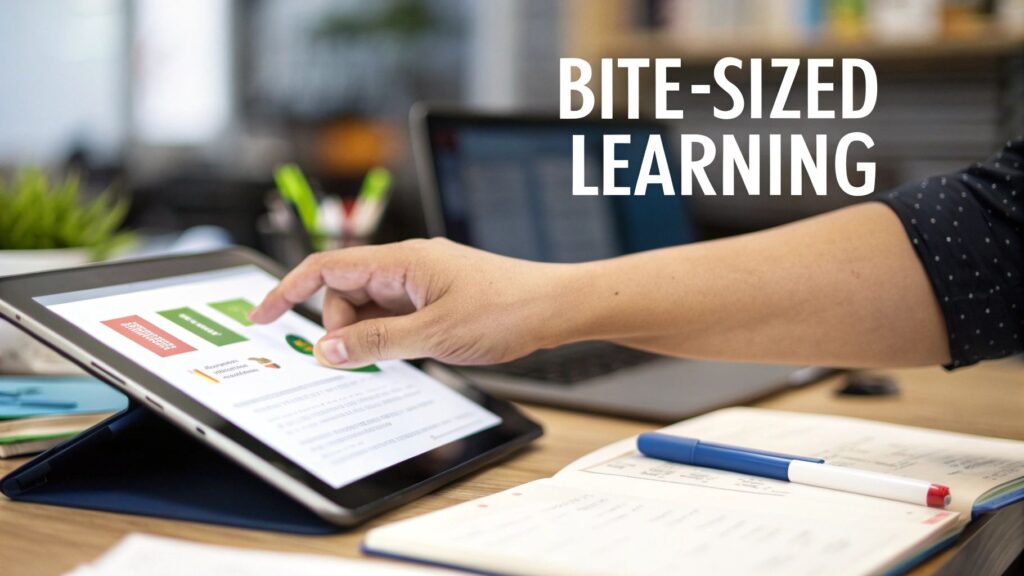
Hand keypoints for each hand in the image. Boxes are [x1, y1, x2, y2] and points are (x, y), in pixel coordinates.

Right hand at [248, 238, 577, 367]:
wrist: (556, 308)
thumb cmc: (506, 310)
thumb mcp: (434, 335)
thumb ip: (377, 343)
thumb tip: (329, 349)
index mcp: (401, 261)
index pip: (327, 268)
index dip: (288, 291)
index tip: (262, 315)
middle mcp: (408, 265)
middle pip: (346, 292)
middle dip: (341, 327)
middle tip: (359, 359)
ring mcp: (422, 281)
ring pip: (370, 308)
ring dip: (368, 335)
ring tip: (398, 356)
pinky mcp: (436, 297)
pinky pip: (396, 315)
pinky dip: (390, 335)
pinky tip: (407, 353)